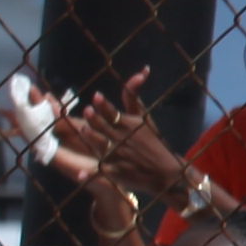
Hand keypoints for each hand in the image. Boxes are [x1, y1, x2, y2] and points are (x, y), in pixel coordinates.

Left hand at [59, 87, 192, 223]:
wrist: (165, 170)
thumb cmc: (152, 141)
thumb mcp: (143, 117)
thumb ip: (133, 96)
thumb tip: (142, 70)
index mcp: (129, 125)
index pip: (113, 112)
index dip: (103, 104)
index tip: (96, 96)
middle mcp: (123, 138)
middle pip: (104, 126)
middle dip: (95, 118)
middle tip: (87, 110)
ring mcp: (119, 155)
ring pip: (100, 145)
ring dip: (92, 137)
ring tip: (85, 129)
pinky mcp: (116, 171)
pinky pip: (101, 172)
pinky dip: (92, 174)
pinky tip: (80, 175)